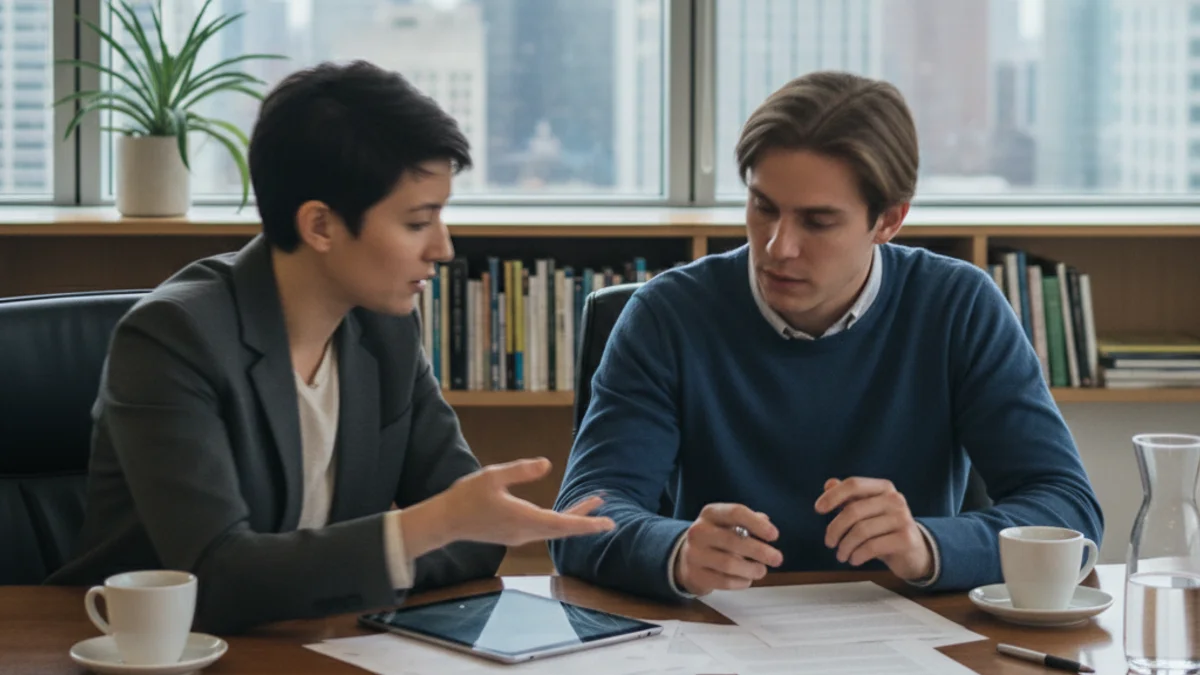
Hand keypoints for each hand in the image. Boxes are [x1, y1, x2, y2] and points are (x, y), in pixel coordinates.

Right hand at [402, 458, 614, 555]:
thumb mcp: (493, 476)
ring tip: (593, 504)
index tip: (608, 523)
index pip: (563, 523)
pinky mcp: (513, 534)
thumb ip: (521, 470)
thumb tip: (547, 464)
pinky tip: (564, 512)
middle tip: (608, 514)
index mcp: (524, 519)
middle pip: (563, 528)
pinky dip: (559, 520)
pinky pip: (544, 528)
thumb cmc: (466, 497)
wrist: (445, 522)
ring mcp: (519, 536)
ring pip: (555, 529)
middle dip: (586, 520)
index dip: (588, 523)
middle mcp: (525, 532)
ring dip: (574, 518)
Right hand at [674, 503, 783, 595]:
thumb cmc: (715, 538)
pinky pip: (724, 582)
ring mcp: (694, 554)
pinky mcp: (695, 576)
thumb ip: (748, 521)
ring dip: (752, 569)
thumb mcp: (728, 523)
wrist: (685, 558)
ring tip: (761, 570)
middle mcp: (699, 531)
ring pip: (729, 564)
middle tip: (777, 558)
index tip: (774, 536)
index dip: (757, 524)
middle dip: (760, 551)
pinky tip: (746, 579)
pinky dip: (741, 582)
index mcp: (710, 513)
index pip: (735, 513)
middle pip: (733, 540)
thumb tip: (766, 523)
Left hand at [815, 477, 931, 580]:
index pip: (853, 484)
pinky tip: (854, 559)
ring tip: (841, 555)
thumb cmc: (885, 529)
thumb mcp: (866, 512)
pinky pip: (872, 546)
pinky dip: (857, 555)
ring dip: (845, 546)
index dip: (833, 496)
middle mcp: (895, 499)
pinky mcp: (906, 539)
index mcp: (883, 488)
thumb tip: (829, 484)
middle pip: (853, 510)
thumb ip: (848, 497)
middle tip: (829, 543)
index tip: (818, 509)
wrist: (915, 552)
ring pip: (861, 531)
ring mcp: (902, 518)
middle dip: (835, 529)